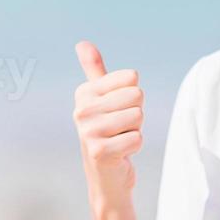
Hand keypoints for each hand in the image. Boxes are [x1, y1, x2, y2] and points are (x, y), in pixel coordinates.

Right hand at [73, 41, 143, 207]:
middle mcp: (81, 110)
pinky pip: (137, 138)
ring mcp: (88, 132)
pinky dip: (135, 147)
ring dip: (135, 131)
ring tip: (119, 140)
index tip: (118, 112)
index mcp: (84, 92)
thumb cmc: (109, 133)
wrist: (106, 177)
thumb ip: (95, 71)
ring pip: (138, 116)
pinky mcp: (99, 152)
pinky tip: (121, 154)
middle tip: (120, 129)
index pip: (131, 78)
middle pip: (137, 96)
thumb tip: (82, 43)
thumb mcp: (102, 99)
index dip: (133, 97)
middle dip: (136, 115)